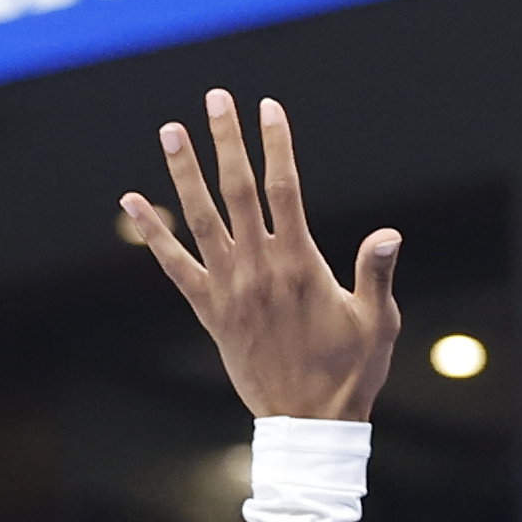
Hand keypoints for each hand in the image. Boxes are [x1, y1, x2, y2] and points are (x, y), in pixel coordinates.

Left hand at [122, 92, 400, 420]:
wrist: (308, 422)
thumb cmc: (351, 370)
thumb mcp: (378, 321)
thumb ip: (376, 273)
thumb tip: (388, 233)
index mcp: (301, 265)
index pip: (285, 190)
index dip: (276, 145)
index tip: (268, 108)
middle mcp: (259, 269)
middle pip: (238, 191)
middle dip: (228, 141)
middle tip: (217, 99)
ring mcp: (229, 289)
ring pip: (200, 219)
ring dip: (183, 172)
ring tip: (171, 130)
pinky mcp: (210, 311)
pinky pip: (174, 265)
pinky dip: (152, 233)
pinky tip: (132, 203)